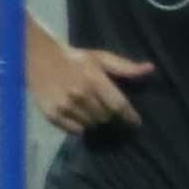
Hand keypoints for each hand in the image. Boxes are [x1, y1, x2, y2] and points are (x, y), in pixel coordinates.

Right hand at [29, 31, 152, 136]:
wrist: (38, 58)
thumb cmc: (74, 59)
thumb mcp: (100, 58)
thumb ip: (125, 67)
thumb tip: (150, 69)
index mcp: (94, 80)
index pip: (119, 106)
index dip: (130, 117)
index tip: (135, 123)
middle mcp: (80, 95)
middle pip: (105, 117)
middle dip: (108, 114)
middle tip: (103, 107)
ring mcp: (65, 106)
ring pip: (91, 125)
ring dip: (94, 120)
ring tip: (88, 109)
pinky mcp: (52, 115)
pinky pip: (75, 130)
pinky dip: (79, 125)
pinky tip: (77, 114)